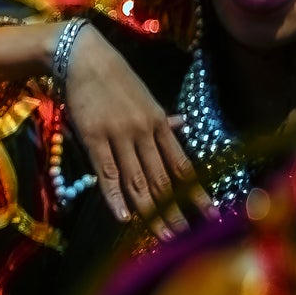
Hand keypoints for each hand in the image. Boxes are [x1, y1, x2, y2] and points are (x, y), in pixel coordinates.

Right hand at [58, 27, 200, 230]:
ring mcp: (119, 136)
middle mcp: (145, 133)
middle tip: (184, 238)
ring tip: (161, 235)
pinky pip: (107, 172)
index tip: (211, 216)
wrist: (84, 57)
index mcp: (159, 124)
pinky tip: (123, 217)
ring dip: (150, 212)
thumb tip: (181, 125)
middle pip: (163, 180)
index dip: (197, 193)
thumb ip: (161, 118)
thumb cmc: (113, 77)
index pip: (183, 166)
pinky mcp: (94, 137)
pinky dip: (115, 196)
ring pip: (138, 181)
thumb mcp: (144, 97)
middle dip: (175, 211)